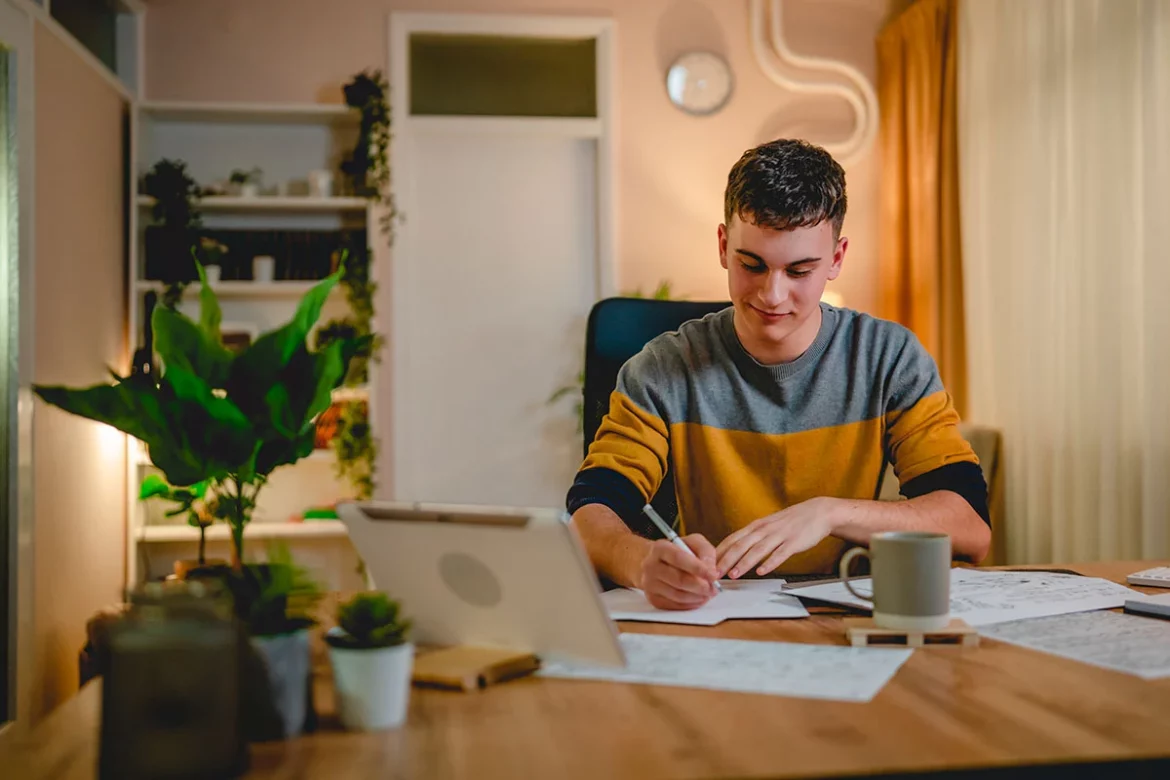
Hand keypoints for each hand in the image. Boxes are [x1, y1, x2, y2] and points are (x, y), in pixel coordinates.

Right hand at [638, 534, 719, 609]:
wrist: (655, 562)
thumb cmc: (678, 552)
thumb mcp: (693, 543)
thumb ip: (706, 552)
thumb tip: (712, 571)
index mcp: (660, 548)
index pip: (679, 558)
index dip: (698, 568)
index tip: (713, 575)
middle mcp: (651, 565)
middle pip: (679, 580)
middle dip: (701, 586)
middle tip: (714, 588)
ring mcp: (650, 584)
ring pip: (678, 595)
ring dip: (698, 597)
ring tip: (708, 593)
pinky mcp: (653, 599)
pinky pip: (675, 606)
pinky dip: (691, 604)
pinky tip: (698, 598)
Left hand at [716, 497, 836, 578]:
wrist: (818, 512)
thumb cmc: (791, 522)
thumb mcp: (768, 526)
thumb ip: (753, 538)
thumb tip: (734, 551)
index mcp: (756, 526)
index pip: (732, 539)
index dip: (720, 552)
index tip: (708, 564)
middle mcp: (765, 529)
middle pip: (741, 545)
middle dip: (726, 560)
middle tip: (715, 573)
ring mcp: (779, 535)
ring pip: (757, 550)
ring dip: (744, 563)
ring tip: (733, 574)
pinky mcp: (794, 542)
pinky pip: (780, 553)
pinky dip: (770, 562)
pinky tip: (762, 571)